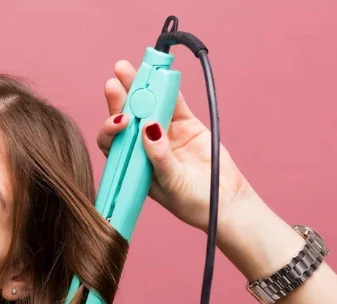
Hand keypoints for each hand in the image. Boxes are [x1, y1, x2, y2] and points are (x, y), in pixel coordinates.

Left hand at [96, 60, 255, 233]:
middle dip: (120, 98)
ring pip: (148, 106)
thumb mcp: (172, 183)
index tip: (121, 120)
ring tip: (128, 68)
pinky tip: (161, 74)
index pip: (113, 142)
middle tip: (116, 78)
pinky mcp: (185, 125)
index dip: (111, 128)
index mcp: (131, 165)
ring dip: (139, 87)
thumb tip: (148, 128)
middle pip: (126, 118)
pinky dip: (168, 89)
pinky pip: (174, 103)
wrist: (225, 202)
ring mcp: (164, 133)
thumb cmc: (192, 202)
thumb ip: (159, 157)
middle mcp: (142, 147)